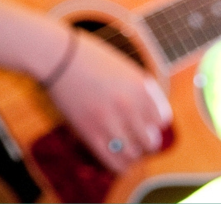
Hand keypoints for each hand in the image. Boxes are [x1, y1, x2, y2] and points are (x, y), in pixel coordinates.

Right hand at [44, 30, 172, 173]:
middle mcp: (130, 105)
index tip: (145, 123)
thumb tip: (153, 119)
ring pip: (134, 154)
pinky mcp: (90, 133)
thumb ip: (140, 92)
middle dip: (146, 142)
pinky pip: (114, 162)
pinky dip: (119, 164)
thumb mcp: (125, 69)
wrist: (59, 56)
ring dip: (132, 153)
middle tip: (136, 138)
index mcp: (141, 86)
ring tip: (125, 147)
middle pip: (151, 141)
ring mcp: (110, 120)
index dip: (154, 123)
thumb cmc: (91, 60)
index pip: (162, 120)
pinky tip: (116, 158)